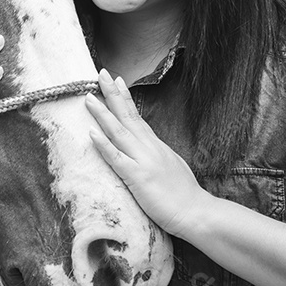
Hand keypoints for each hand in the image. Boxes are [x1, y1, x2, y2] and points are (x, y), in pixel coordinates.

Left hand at [86, 69, 208, 238]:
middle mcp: (149, 148)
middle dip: (112, 94)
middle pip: (127, 116)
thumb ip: (157, 155)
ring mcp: (143, 161)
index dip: (125, 98)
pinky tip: (92, 132)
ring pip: (119, 132)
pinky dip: (104, 144)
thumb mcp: (170, 166)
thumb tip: (149, 150)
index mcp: (156, 146)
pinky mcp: (138, 177)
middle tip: (101, 72)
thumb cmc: (184, 194)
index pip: (136, 117)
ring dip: (103, 114)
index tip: (117, 79)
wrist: (197, 212)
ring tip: (88, 97)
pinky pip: (117, 159)